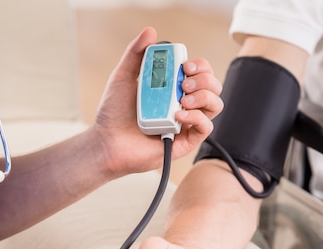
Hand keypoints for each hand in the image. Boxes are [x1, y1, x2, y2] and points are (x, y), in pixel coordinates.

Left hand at [91, 27, 222, 176]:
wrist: (107, 142)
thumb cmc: (114, 114)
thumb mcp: (122, 77)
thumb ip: (135, 54)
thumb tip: (150, 32)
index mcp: (173, 88)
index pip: (200, 72)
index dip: (199, 65)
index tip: (185, 65)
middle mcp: (183, 104)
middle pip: (212, 86)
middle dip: (204, 79)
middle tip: (183, 83)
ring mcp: (186, 123)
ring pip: (215, 104)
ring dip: (204, 96)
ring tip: (183, 99)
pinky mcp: (186, 141)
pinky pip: (206, 127)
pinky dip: (197, 117)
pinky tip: (179, 115)